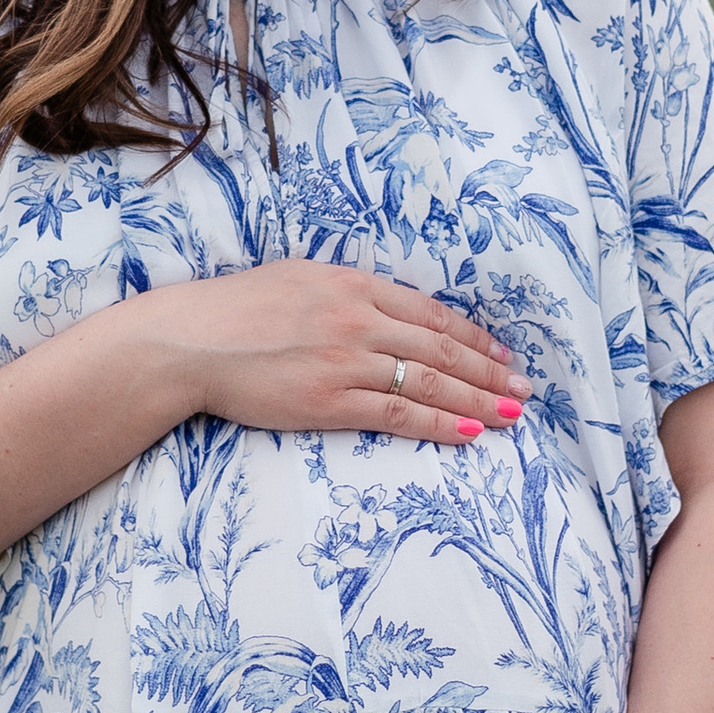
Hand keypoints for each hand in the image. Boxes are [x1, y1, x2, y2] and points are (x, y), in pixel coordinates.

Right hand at [146, 260, 524, 448]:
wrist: (190, 339)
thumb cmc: (237, 309)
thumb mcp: (300, 279)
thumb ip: (348, 294)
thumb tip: (389, 314)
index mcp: (352, 283)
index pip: (430, 313)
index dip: (473, 336)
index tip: (501, 354)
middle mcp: (357, 319)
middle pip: (440, 348)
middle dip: (488, 371)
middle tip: (523, 390)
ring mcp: (345, 361)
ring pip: (427, 382)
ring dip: (475, 400)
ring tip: (508, 415)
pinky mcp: (328, 402)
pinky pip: (396, 413)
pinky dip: (436, 423)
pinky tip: (466, 432)